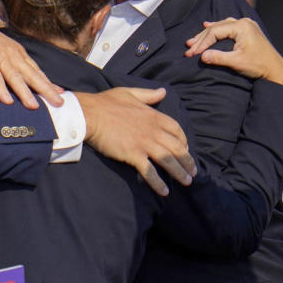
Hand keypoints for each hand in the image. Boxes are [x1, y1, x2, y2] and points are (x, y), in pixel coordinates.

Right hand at [0, 0, 61, 107]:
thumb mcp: (0, 48)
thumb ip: (10, 61)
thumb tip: (19, 75)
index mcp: (17, 52)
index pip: (36, 70)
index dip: (49, 83)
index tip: (61, 93)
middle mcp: (11, 54)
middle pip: (31, 75)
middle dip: (46, 90)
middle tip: (59, 103)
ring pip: (15, 77)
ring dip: (25, 92)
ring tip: (34, 106)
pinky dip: (1, 89)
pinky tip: (7, 101)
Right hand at [77, 87, 195, 196]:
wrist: (89, 114)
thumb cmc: (105, 103)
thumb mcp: (129, 93)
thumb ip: (148, 94)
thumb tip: (163, 91)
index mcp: (153, 116)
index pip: (176, 129)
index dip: (184, 141)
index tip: (185, 149)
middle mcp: (153, 130)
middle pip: (177, 147)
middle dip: (187, 161)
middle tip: (192, 172)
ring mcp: (144, 143)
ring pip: (168, 160)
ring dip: (179, 172)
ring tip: (186, 182)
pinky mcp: (133, 154)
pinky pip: (150, 171)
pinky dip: (158, 182)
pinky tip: (164, 191)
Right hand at [185, 17, 282, 85]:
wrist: (275, 69)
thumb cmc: (258, 66)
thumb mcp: (236, 62)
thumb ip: (218, 58)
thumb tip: (202, 56)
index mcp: (242, 27)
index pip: (215, 32)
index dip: (202, 43)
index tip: (192, 53)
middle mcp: (244, 22)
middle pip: (216, 28)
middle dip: (201, 39)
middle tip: (188, 48)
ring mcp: (247, 25)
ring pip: (220, 27)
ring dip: (206, 34)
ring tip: (194, 40)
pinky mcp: (248, 30)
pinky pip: (228, 26)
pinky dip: (217, 29)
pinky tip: (208, 26)